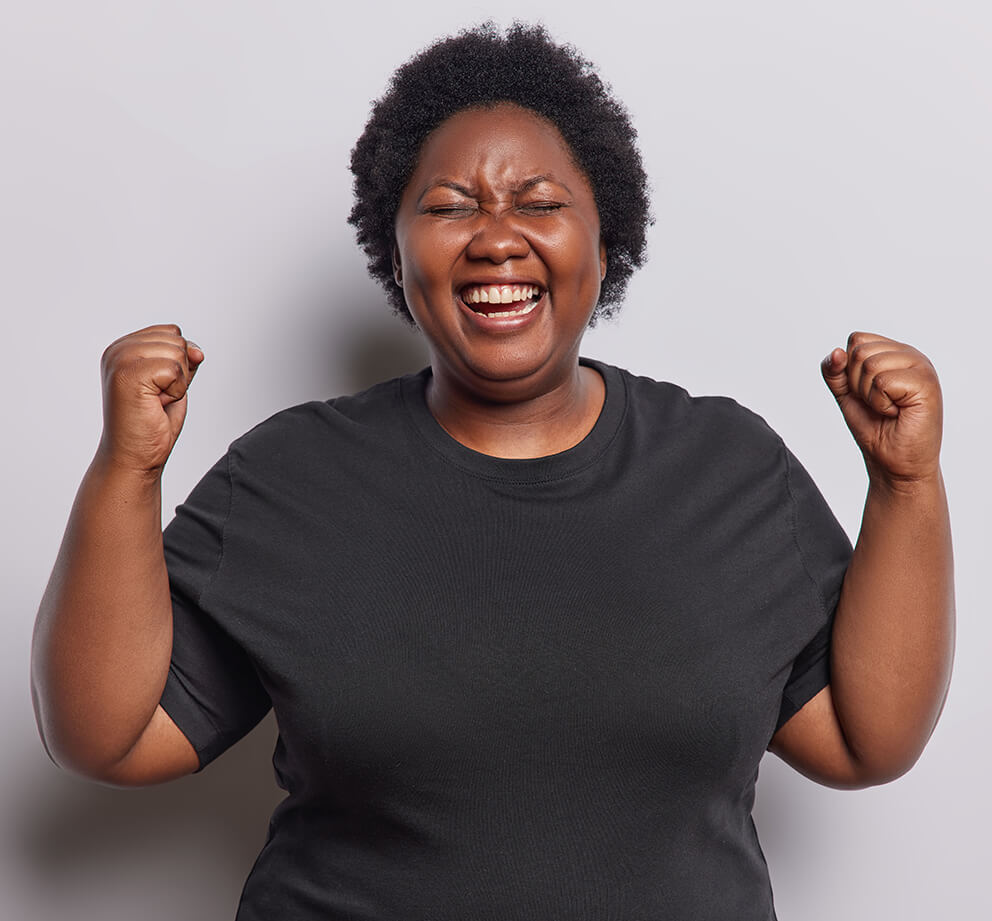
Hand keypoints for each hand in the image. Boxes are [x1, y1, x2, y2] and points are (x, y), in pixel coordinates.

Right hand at [97, 324, 203, 474]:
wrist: (135, 456)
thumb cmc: (152, 422)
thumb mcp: (175, 382)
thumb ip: (184, 359)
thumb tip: (196, 350)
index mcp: (124, 347)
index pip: (171, 332)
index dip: (178, 363)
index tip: (157, 387)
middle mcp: (117, 349)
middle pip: (176, 339)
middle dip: (179, 373)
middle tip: (156, 397)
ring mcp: (120, 359)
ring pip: (178, 352)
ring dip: (176, 383)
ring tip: (155, 401)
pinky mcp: (128, 373)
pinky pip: (175, 369)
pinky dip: (174, 391)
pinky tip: (155, 405)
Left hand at [821, 331, 941, 485]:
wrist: (892, 462)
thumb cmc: (874, 427)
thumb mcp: (846, 394)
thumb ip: (835, 371)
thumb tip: (836, 352)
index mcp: (894, 352)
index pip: (857, 339)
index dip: (849, 370)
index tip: (865, 392)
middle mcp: (910, 355)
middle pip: (860, 350)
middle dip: (857, 383)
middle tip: (877, 403)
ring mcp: (921, 367)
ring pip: (871, 364)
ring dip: (869, 395)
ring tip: (888, 408)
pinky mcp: (927, 384)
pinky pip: (883, 382)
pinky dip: (881, 403)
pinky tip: (897, 412)